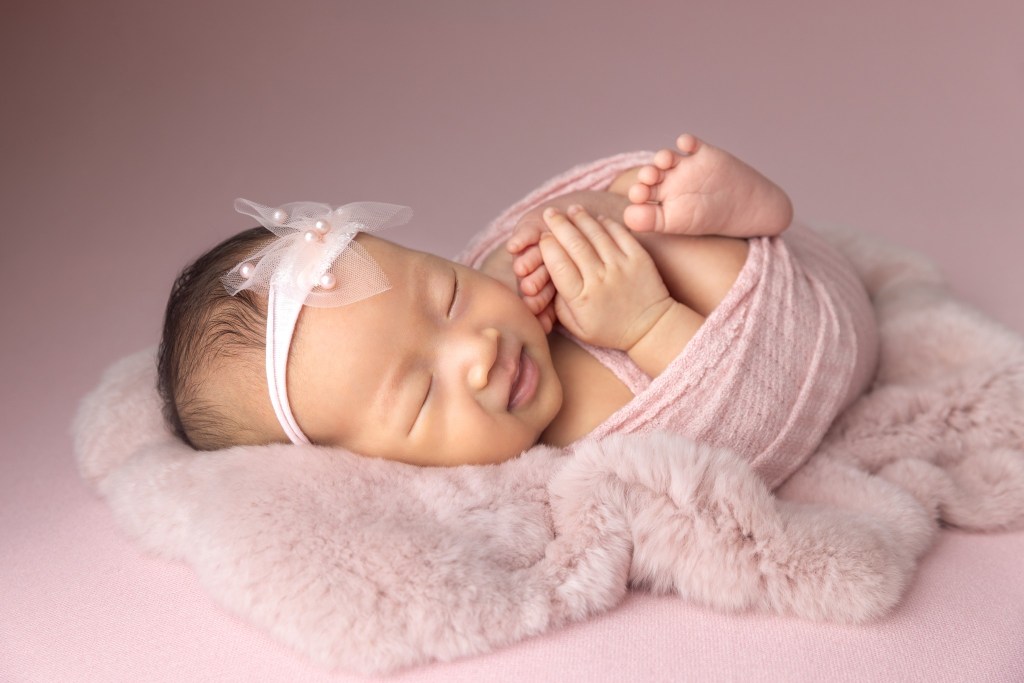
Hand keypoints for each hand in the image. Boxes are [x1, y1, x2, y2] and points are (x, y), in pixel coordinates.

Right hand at [507, 192, 630, 333]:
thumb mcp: (576, 326)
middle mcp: (599, 279)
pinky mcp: (639, 257)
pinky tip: (596, 218)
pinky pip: (619, 233)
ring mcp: (621, 266)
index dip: (547, 245)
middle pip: (573, 243)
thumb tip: (549, 275)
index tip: (543, 236)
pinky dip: (605, 223)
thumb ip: (558, 302)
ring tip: (571, 210)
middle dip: (558, 224)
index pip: (557, 263)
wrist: (650, 328)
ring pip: (595, 233)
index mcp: (581, 297)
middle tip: (549, 213)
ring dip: (580, 218)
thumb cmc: (609, 329)